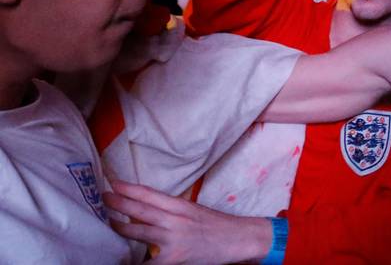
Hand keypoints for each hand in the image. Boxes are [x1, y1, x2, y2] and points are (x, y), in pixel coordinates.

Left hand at [104, 181, 271, 264]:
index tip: (113, 182)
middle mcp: (175, 220)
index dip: (129, 188)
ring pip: (137, 231)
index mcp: (181, 206)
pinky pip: (146, 261)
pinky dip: (134, 260)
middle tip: (103, 197)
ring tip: (108, 222)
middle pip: (140, 210)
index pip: (150, 194)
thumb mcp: (195, 211)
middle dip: (118, 203)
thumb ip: (173, 211)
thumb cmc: (218, 225)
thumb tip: (148, 209)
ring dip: (119, 227)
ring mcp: (172, 239)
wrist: (238, 239)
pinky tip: (122, 258)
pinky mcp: (173, 258)